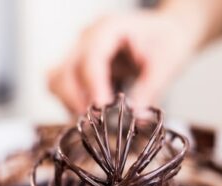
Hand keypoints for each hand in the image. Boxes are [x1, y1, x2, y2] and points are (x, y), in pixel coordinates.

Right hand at [48, 8, 205, 115]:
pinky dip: (69, 102)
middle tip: (97, 120)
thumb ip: (149, 91)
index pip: (91, 59)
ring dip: (69, 103)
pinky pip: (60, 86)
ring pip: (56, 80)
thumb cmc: (166, 42)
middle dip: (77, 100)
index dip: (93, 87)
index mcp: (110, 29)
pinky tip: (88, 111)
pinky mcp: (78, 65)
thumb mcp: (165, 65)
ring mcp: (80, 51)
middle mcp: (88, 38)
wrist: (164, 33)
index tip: (101, 110)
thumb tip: (134, 119)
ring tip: (93, 117)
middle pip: (64, 71)